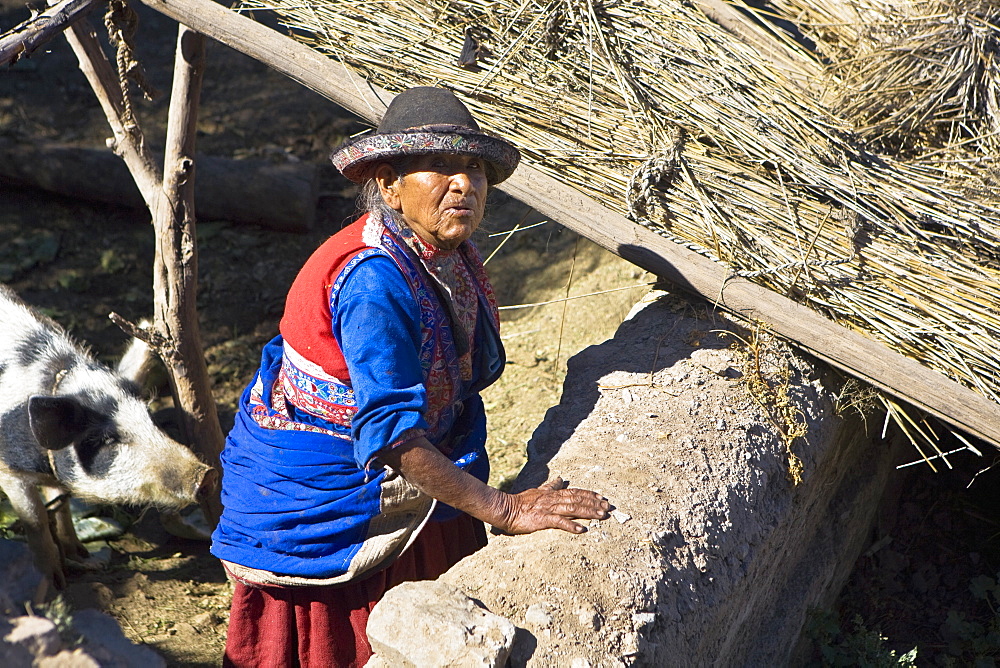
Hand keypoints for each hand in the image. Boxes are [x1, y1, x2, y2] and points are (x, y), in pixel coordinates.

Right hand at [493, 477, 610, 534]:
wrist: (506, 509)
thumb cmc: (521, 502)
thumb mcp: (538, 491)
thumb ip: (551, 486)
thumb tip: (561, 479)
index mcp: (553, 494)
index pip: (574, 492)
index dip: (589, 494)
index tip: (602, 497)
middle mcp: (553, 499)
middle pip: (577, 499)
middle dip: (594, 503)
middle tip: (608, 507)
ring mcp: (548, 509)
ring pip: (572, 509)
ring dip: (588, 512)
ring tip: (601, 516)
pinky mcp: (542, 520)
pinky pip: (559, 522)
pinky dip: (571, 525)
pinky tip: (582, 529)